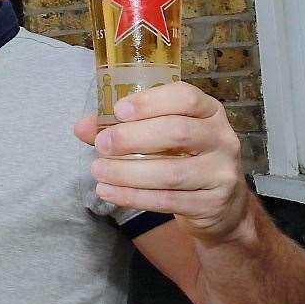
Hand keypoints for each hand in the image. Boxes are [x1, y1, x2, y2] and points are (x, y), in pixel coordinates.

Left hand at [73, 81, 248, 243]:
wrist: (221, 206)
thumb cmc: (184, 158)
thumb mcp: (161, 137)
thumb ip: (123, 127)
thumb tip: (82, 126)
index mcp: (209, 112)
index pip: (186, 97)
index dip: (150, 102)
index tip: (119, 110)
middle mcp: (222, 139)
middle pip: (177, 132)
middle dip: (133, 138)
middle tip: (101, 144)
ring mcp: (221, 173)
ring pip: (171, 172)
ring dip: (127, 172)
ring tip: (98, 170)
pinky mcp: (212, 204)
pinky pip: (167, 201)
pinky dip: (133, 196)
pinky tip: (108, 192)